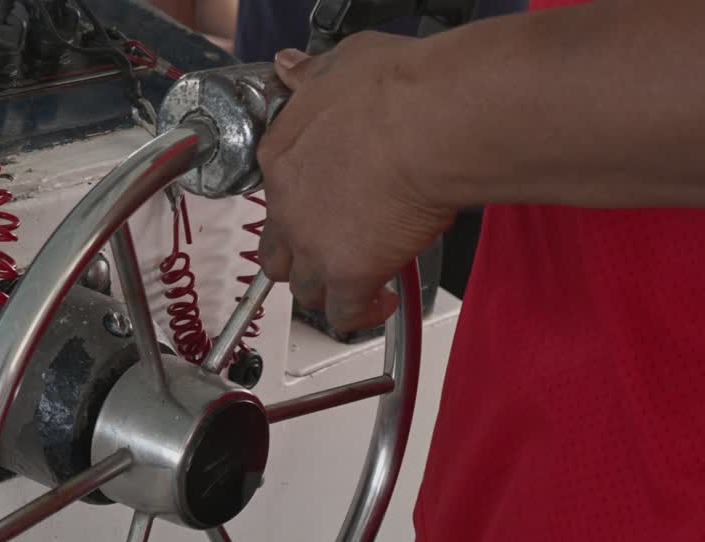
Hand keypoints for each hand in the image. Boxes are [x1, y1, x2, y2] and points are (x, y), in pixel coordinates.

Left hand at [257, 34, 455, 330]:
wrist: (430, 122)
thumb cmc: (395, 90)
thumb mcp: (341, 63)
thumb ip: (312, 74)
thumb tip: (293, 66)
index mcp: (281, 155)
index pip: (273, 192)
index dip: (298, 203)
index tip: (322, 205)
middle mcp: (287, 206)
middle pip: (278, 252)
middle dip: (301, 258)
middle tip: (332, 253)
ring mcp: (314, 244)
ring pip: (305, 289)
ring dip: (329, 288)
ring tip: (361, 281)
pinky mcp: (349, 273)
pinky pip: (344, 314)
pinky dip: (361, 314)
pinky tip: (383, 302)